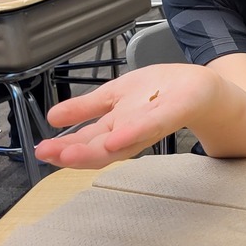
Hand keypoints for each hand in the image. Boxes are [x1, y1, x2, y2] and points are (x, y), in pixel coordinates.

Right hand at [35, 64, 210, 168]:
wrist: (201, 89)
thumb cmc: (160, 94)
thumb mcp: (116, 95)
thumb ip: (85, 109)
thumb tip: (52, 118)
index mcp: (118, 127)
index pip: (89, 141)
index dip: (66, 149)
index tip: (43, 153)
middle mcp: (134, 131)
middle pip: (103, 147)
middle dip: (76, 153)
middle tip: (51, 156)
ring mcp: (154, 122)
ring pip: (123, 140)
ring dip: (97, 149)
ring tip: (71, 153)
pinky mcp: (175, 110)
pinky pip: (153, 124)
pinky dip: (134, 133)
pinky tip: (116, 139)